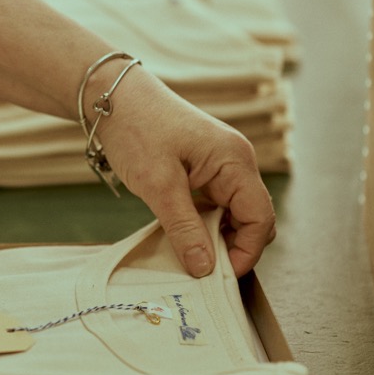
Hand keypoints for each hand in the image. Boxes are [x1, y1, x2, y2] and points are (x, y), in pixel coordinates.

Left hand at [94, 66, 275, 277]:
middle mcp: (237, 161)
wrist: (113, 97)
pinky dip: (205, 223)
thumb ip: (184, 228)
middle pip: (253, 218)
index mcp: (235, 160)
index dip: (245, 252)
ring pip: (234, 214)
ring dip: (217, 237)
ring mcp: (223, 164)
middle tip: (203, 270)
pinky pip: (217, 204)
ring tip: (191, 255)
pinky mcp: (206, 168)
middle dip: (234, 247)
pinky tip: (184, 235)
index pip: (260, 218)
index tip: (218, 277)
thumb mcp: (158, 184)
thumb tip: (205, 269)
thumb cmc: (137, 129)